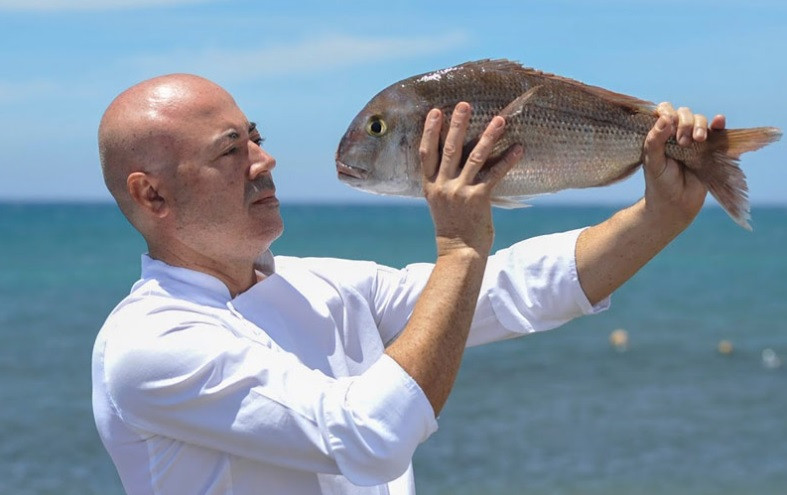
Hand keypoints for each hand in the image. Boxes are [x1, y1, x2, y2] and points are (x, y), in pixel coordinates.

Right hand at [419, 102, 520, 256]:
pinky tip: (518, 148)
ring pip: (474, 157)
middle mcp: (442, 186)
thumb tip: (447, 158)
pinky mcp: (478, 199)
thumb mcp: (437, 201)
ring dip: (488, 136)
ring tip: (499, 119)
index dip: (429, 131)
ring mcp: (460, 192)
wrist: (459, 251)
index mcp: (429, 185)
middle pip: (449, 149)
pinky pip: (495, 175)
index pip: (425, 153)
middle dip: (457, 124)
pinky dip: (507, 160)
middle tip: (464, 104)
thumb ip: (440, 180)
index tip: (435, 112)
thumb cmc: (452, 226)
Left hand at [642, 102, 725, 228]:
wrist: (676, 203)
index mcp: (660, 134)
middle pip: (684, 113)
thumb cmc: (660, 183)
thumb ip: (654, 141)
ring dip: (700, 125)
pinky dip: (719, 123)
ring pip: (700, 120)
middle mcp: (677, 133)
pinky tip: (719, 121)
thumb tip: (664, 118)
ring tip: (698, 140)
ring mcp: (694, 140)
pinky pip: (717, 131)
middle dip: (685, 122)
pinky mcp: (709, 148)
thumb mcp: (652, 163)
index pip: (664, 111)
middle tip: (682, 142)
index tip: (669, 124)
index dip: (667, 112)